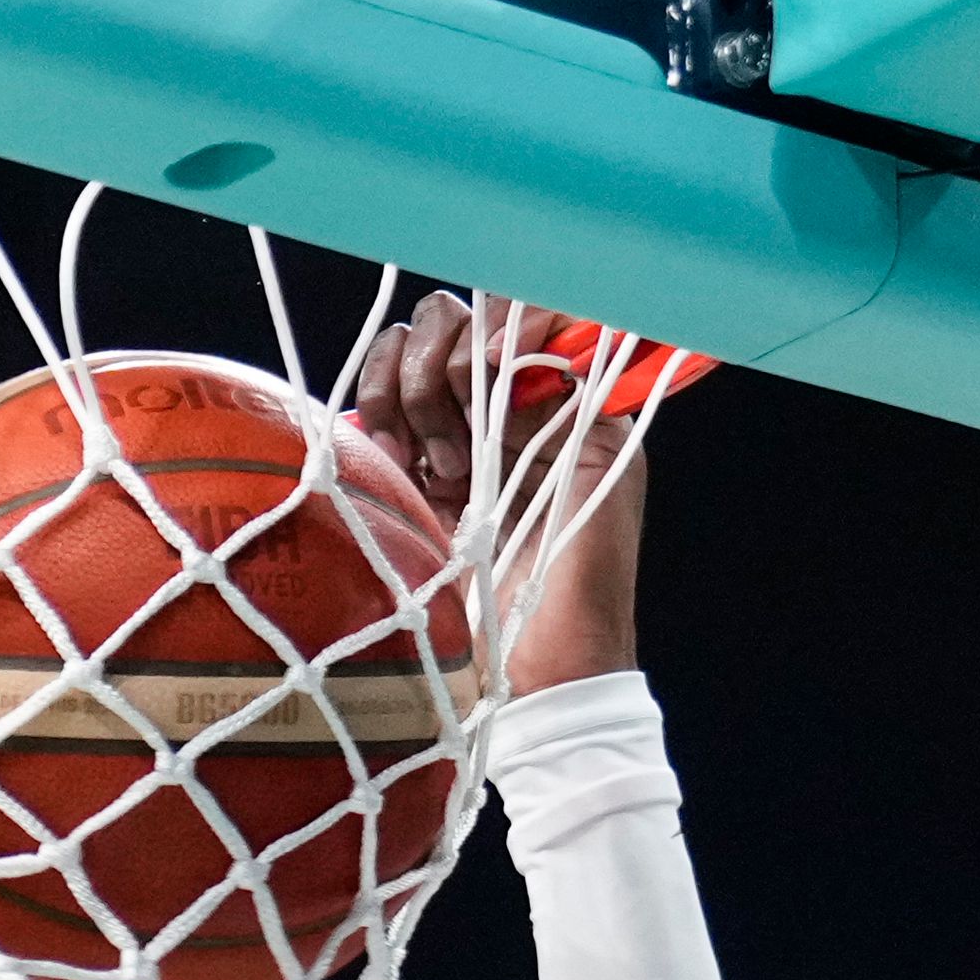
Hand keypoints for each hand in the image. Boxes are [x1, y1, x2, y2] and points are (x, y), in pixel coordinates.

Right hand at [351, 286, 646, 689]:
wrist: (539, 671)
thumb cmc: (587, 582)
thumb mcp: (603, 470)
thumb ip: (567, 395)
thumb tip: (500, 352)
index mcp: (563, 397)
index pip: (520, 308)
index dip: (506, 319)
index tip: (501, 364)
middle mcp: (506, 406)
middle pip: (454, 319)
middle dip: (450, 368)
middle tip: (465, 451)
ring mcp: (454, 434)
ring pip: (408, 350)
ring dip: (410, 394)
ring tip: (439, 469)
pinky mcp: (409, 471)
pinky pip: (375, 401)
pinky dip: (376, 414)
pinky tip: (402, 465)